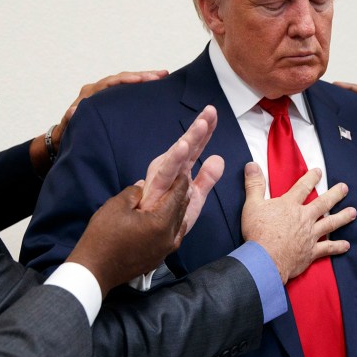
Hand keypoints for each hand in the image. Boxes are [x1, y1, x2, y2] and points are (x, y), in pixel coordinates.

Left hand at [32, 69, 168, 172]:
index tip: (142, 79)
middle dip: (143, 75)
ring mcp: (105, 94)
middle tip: (162, 74)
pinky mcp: (111, 100)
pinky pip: (126, 90)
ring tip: (163, 76)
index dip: (127, 79)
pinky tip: (154, 86)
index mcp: (89, 94)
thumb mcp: (67, 129)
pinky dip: (139, 86)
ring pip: (127, 82)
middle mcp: (97, 90)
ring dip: (144, 78)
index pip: (111, 82)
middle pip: (123, 78)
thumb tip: (71, 111)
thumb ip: (70, 120)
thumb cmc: (68, 135)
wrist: (66, 139)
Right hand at [65, 175, 189, 294]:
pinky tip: (169, 222)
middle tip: (183, 183)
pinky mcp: (158, 259)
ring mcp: (164, 251)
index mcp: (160, 222)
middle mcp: (168, 238)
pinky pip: (173, 239)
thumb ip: (133, 193)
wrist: (95, 269)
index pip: (176, 197)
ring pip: (178, 227)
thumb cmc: (103, 236)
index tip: (185, 172)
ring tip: (177, 200)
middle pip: (181, 212)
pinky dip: (173, 227)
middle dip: (182, 196)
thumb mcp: (115, 206)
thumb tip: (143, 186)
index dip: (181, 183)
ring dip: (179, 212)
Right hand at [138, 105, 223, 242]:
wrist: (137, 246)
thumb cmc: (163, 221)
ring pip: (175, 157)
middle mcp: (167, 172)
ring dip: (188, 140)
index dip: (205, 132)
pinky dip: (174, 160)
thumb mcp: (193, 198)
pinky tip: (183, 147)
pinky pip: (165, 175)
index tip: (214, 113)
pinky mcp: (152, 192)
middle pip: (185, 147)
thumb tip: (219, 157)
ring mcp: (159, 181)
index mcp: (177, 171)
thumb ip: (206, 179)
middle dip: (198, 129)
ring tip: (201, 125)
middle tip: (210, 110)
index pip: (194, 149)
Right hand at [241, 163, 355, 283]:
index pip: (302, 187)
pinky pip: (327, 248)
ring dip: (343, 217)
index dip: (311, 178)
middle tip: (345, 188)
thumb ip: (254, 184)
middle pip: (322, 203)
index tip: (319, 171)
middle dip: (335, 195)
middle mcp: (303, 218)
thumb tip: (252, 164)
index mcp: (289, 205)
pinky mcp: (311, 252)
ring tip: (353, 212)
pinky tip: (346, 245)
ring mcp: (309, 235)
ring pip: (330, 224)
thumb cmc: (257, 232)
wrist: (265, 259)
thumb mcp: (252, 205)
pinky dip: (337, 247)